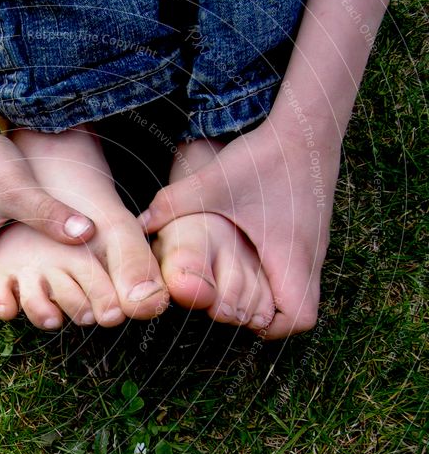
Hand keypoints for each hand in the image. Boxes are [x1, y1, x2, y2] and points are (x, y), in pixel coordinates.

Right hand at [0, 128, 95, 314]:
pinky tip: (42, 245)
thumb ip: (50, 214)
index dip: (12, 307)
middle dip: (20, 294)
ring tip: (52, 269)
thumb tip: (88, 234)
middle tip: (55, 288)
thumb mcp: (18, 189)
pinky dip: (15, 256)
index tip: (42, 295)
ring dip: (19, 274)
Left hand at [139, 121, 338, 338]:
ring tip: (236, 284)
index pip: (300, 319)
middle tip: (230, 304)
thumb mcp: (213, 182)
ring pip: (300, 293)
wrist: (308, 125)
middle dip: (263, 317)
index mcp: (291, 254)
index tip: (240, 316)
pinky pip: (299, 273)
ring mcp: (315, 247)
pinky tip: (249, 260)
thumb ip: (172, 204)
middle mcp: (311, 257)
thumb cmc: (264, 156)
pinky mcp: (312, 235)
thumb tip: (138, 226)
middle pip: (299, 314)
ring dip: (269, 298)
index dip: (271, 329)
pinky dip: (276, 277)